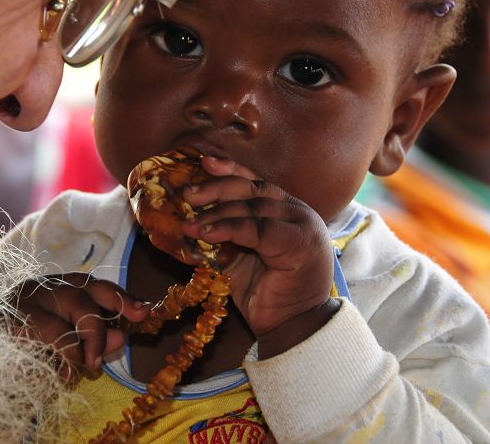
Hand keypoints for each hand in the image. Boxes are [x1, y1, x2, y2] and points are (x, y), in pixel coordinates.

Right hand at [13, 273, 148, 382]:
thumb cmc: (24, 346)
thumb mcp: (67, 340)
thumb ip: (93, 337)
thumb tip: (121, 337)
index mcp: (57, 288)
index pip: (93, 285)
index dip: (119, 297)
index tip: (143, 311)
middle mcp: (41, 289)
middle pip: (80, 294)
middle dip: (104, 320)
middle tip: (120, 342)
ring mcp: (23, 304)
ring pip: (66, 313)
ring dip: (84, 342)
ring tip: (91, 365)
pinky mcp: (8, 323)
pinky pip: (46, 336)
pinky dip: (62, 356)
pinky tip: (65, 374)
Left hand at [181, 156, 339, 358]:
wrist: (292, 327)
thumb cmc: (266, 294)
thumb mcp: (239, 257)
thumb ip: (223, 236)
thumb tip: (186, 221)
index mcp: (286, 209)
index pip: (255, 182)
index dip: (229, 170)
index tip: (203, 162)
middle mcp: (297, 212)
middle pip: (252, 189)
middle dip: (216, 188)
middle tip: (186, 195)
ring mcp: (302, 225)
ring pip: (253, 208)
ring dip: (216, 213)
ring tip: (189, 223)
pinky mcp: (300, 244)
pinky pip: (257, 230)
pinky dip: (228, 228)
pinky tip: (206, 234)